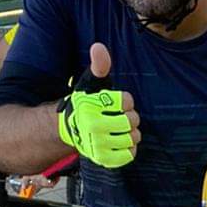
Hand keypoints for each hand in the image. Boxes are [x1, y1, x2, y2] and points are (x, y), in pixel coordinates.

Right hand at [56, 44, 139, 167]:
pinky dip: (129, 148)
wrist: (73, 129)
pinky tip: (121, 141)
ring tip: (121, 129)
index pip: (127, 101)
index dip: (126, 100)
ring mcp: (98, 145)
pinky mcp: (103, 159)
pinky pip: (129, 155)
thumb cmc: (88, 104)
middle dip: (131, 116)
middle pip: (132, 120)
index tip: (116, 102)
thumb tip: (99, 47)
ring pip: (133, 138)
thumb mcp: (92, 83)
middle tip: (121, 116)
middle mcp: (92, 127)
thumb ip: (99, 66)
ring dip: (132, 132)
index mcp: (90, 107)